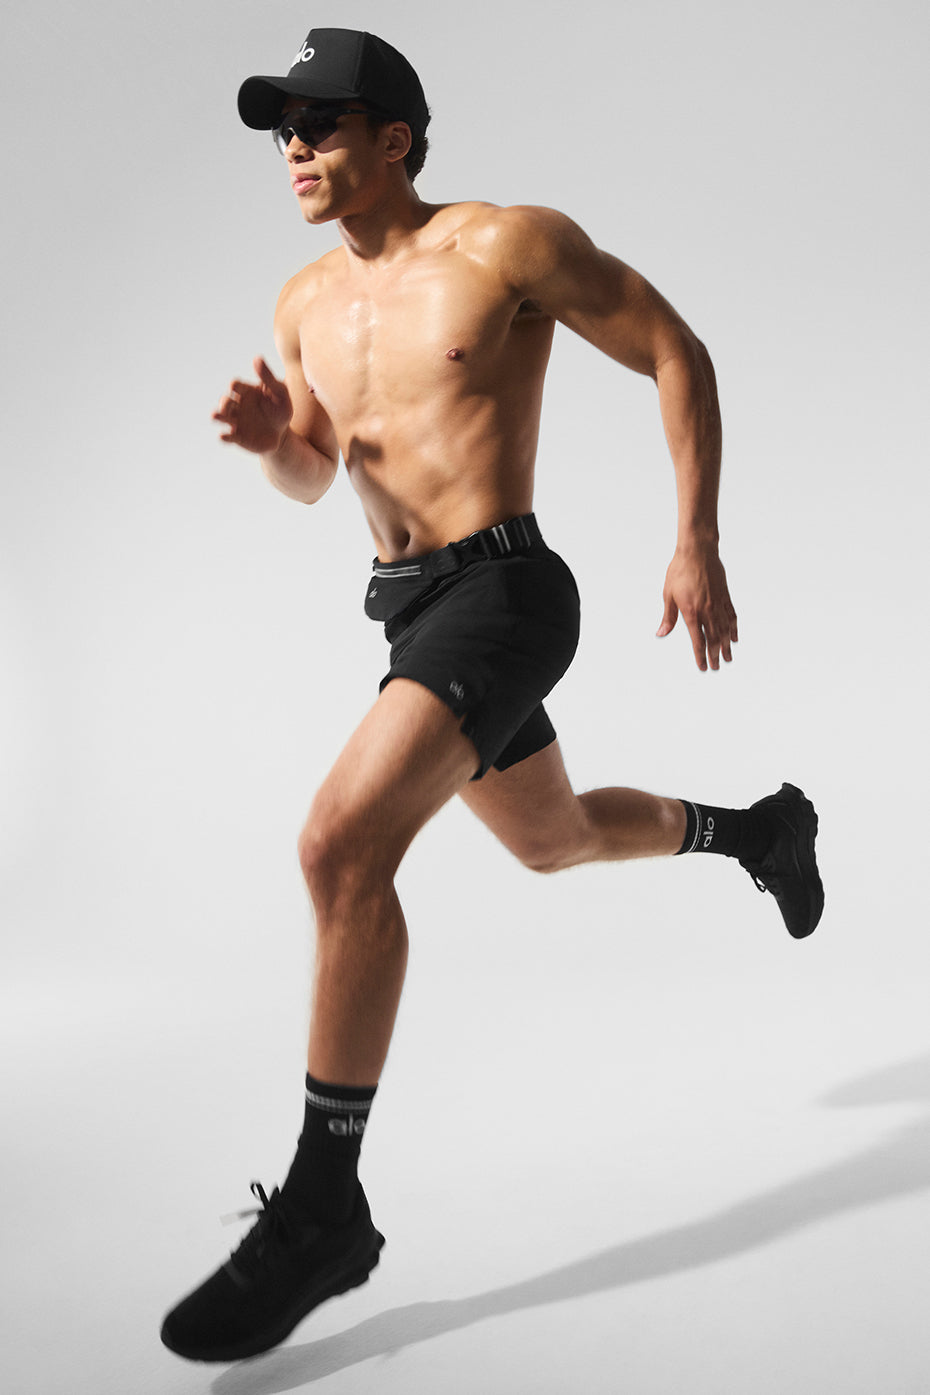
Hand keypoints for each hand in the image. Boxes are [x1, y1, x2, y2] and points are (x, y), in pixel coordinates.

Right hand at [212, 357, 292, 454]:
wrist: (283, 434)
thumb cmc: (281, 409)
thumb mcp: (280, 392)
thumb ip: (268, 377)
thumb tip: (257, 358)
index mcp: (245, 392)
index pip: (236, 386)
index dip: (234, 386)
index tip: (235, 387)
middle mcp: (237, 406)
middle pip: (226, 401)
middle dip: (224, 403)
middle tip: (227, 404)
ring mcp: (236, 421)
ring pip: (222, 417)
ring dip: (218, 416)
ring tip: (214, 416)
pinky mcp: (238, 437)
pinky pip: (228, 437)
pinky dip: (224, 437)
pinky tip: (223, 436)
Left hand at [657, 544, 738, 670]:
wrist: (698, 551)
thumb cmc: (680, 571)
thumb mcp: (668, 595)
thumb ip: (668, 617)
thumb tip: (661, 634)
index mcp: (691, 612)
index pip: (698, 640)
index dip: (700, 656)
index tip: (703, 667)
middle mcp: (707, 610)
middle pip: (714, 639)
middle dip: (714, 655)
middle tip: (715, 667)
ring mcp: (718, 603)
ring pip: (725, 630)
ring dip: (726, 646)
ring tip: (728, 658)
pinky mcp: (725, 596)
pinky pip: (731, 616)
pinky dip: (733, 629)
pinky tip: (733, 638)